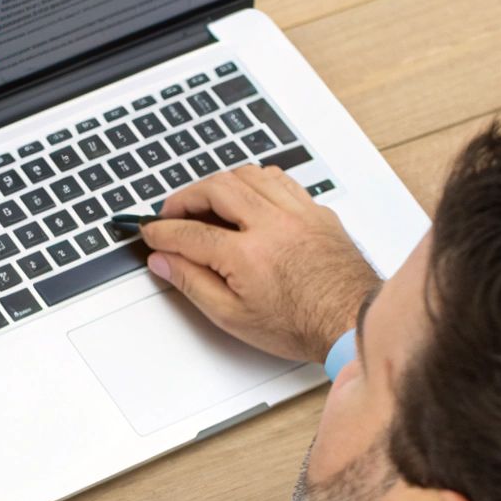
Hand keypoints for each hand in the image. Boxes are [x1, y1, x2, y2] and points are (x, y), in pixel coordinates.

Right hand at [139, 165, 379, 363]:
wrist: (350, 323)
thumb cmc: (300, 325)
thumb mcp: (232, 316)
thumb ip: (192, 283)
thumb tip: (164, 261)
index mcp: (247, 254)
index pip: (188, 232)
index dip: (161, 232)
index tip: (150, 233)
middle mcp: (272, 224)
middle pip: (215, 188)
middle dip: (185, 197)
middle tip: (172, 212)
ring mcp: (297, 213)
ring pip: (248, 175)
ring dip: (219, 183)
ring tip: (206, 200)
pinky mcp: (315, 211)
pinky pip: (279, 180)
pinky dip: (254, 182)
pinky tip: (247, 196)